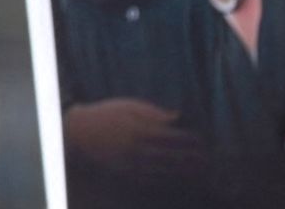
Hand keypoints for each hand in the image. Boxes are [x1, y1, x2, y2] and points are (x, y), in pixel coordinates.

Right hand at [63, 98, 206, 181]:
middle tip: (205, 160)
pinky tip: (174, 177)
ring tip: (196, 171)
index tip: (201, 140)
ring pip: (163, 169)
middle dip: (190, 158)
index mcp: (140, 129)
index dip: (189, 139)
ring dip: (182, 171)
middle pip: (171, 155)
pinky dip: (165, 178)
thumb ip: (154, 113)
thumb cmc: (106, 113)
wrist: (79, 131)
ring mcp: (132, 162)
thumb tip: (177, 116)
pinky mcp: (125, 171)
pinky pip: (149, 178)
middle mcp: (138, 148)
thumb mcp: (129, 106)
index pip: (172, 136)